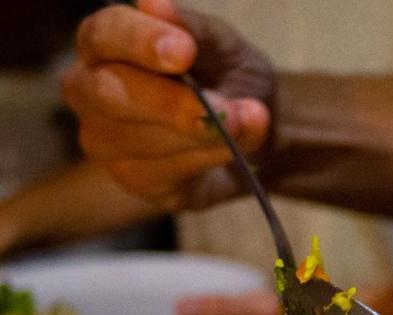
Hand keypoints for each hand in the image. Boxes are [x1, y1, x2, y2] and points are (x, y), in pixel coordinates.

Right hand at [62, 0, 272, 209]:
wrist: (262, 132)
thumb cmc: (229, 78)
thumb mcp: (225, 46)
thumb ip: (193, 29)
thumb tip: (153, 3)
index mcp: (104, 43)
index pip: (104, 34)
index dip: (141, 42)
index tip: (184, 51)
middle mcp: (89, 89)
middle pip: (110, 94)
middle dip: (172, 103)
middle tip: (225, 109)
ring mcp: (104, 139)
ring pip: (137, 140)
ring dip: (200, 136)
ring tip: (245, 125)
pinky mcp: (132, 179)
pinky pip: (161, 173)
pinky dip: (203, 160)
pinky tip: (231, 151)